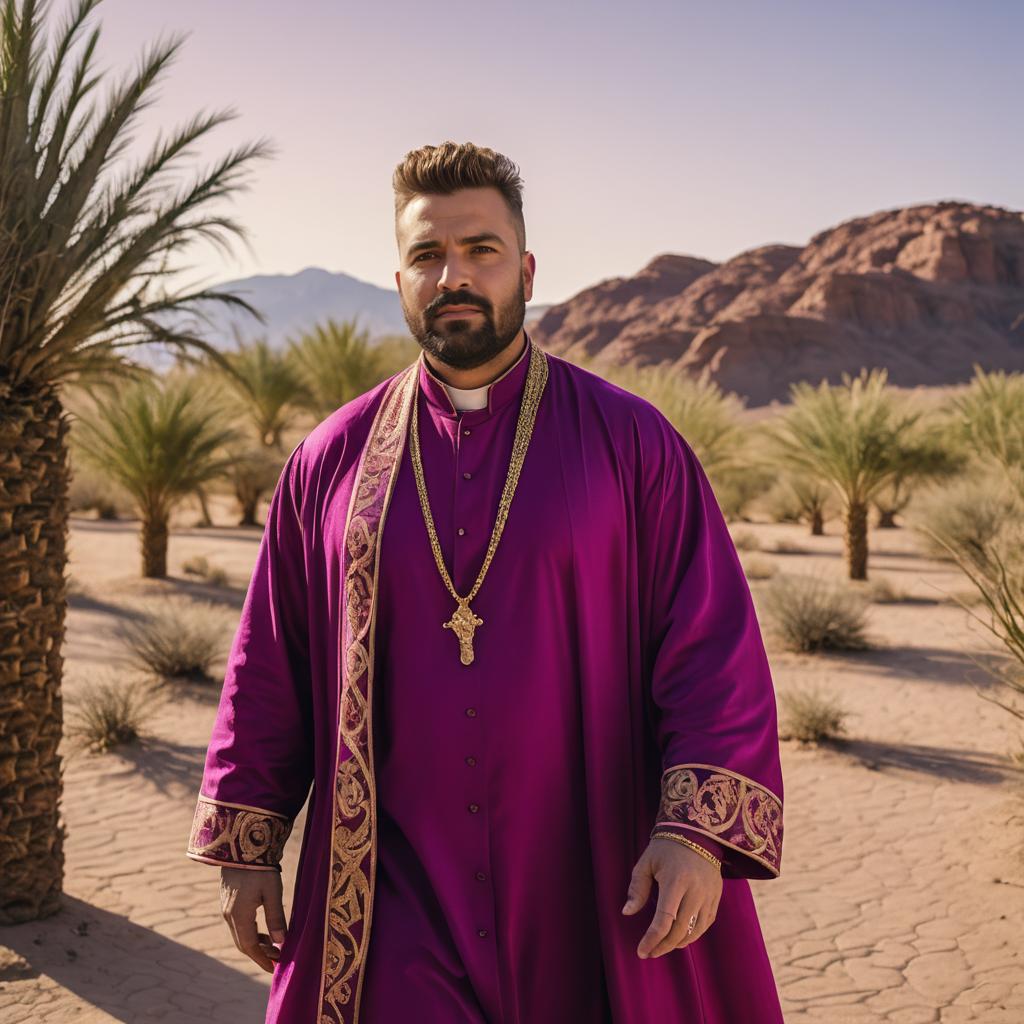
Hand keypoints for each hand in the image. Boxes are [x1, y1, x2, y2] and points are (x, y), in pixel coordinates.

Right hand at [220, 866, 287, 972]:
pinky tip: (263, 931)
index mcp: (239, 916)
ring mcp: (226, 907)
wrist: (241, 845)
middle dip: (259, 954)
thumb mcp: (272, 892)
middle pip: (243, 943)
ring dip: (256, 943)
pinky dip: (250, 932)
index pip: (250, 947)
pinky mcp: (228, 900)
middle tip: (276, 960)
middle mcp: (229, 915)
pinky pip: (238, 924)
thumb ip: (276, 917)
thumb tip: (281, 942)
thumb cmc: (260, 868)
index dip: (262, 959)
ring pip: (240, 934)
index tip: (274, 969)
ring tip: (273, 947)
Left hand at [621, 836, 721, 957]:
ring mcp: (709, 894)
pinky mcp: (716, 896)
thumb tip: (627, 912)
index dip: (652, 939)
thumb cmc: (665, 848)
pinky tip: (682, 937)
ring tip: (663, 946)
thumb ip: (637, 888)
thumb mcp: (646, 863)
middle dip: (663, 946)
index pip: (664, 920)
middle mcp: (695, 891)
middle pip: (680, 930)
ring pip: (696, 931)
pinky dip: (694, 934)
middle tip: (650, 952)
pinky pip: (707, 923)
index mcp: (676, 881)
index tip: (641, 951)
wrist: (696, 832)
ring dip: (678, 943)